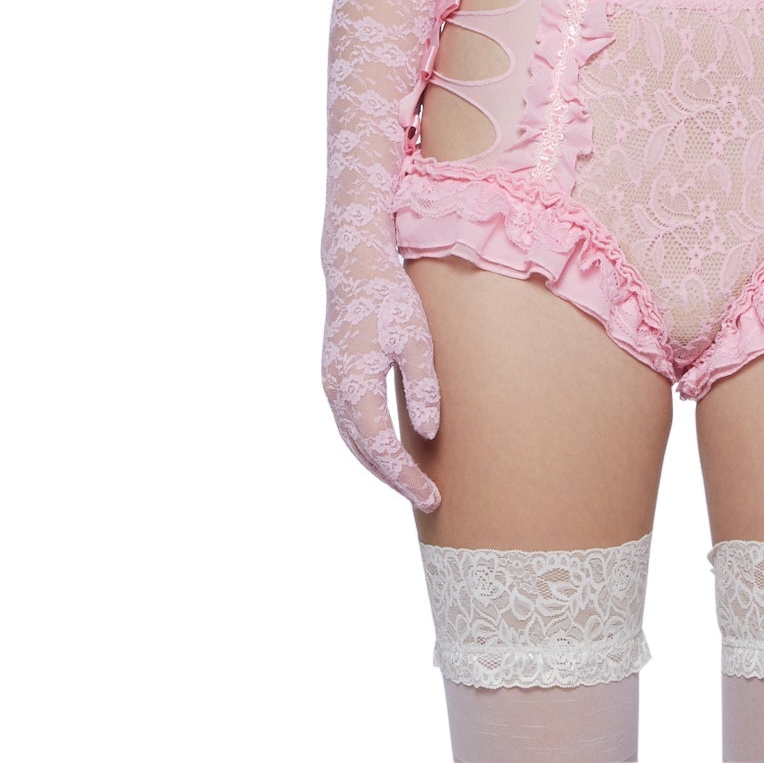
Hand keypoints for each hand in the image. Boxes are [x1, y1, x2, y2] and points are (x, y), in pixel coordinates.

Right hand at [322, 265, 442, 512]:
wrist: (354, 265)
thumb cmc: (390, 297)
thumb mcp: (416, 339)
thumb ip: (422, 387)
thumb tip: (429, 433)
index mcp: (355, 386)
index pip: (381, 448)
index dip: (406, 476)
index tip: (431, 496)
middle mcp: (336, 392)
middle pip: (365, 453)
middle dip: (395, 480)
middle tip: (428, 500)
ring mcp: (331, 385)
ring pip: (354, 442)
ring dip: (379, 467)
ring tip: (411, 484)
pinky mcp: (334, 377)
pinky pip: (350, 425)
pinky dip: (368, 446)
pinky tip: (388, 451)